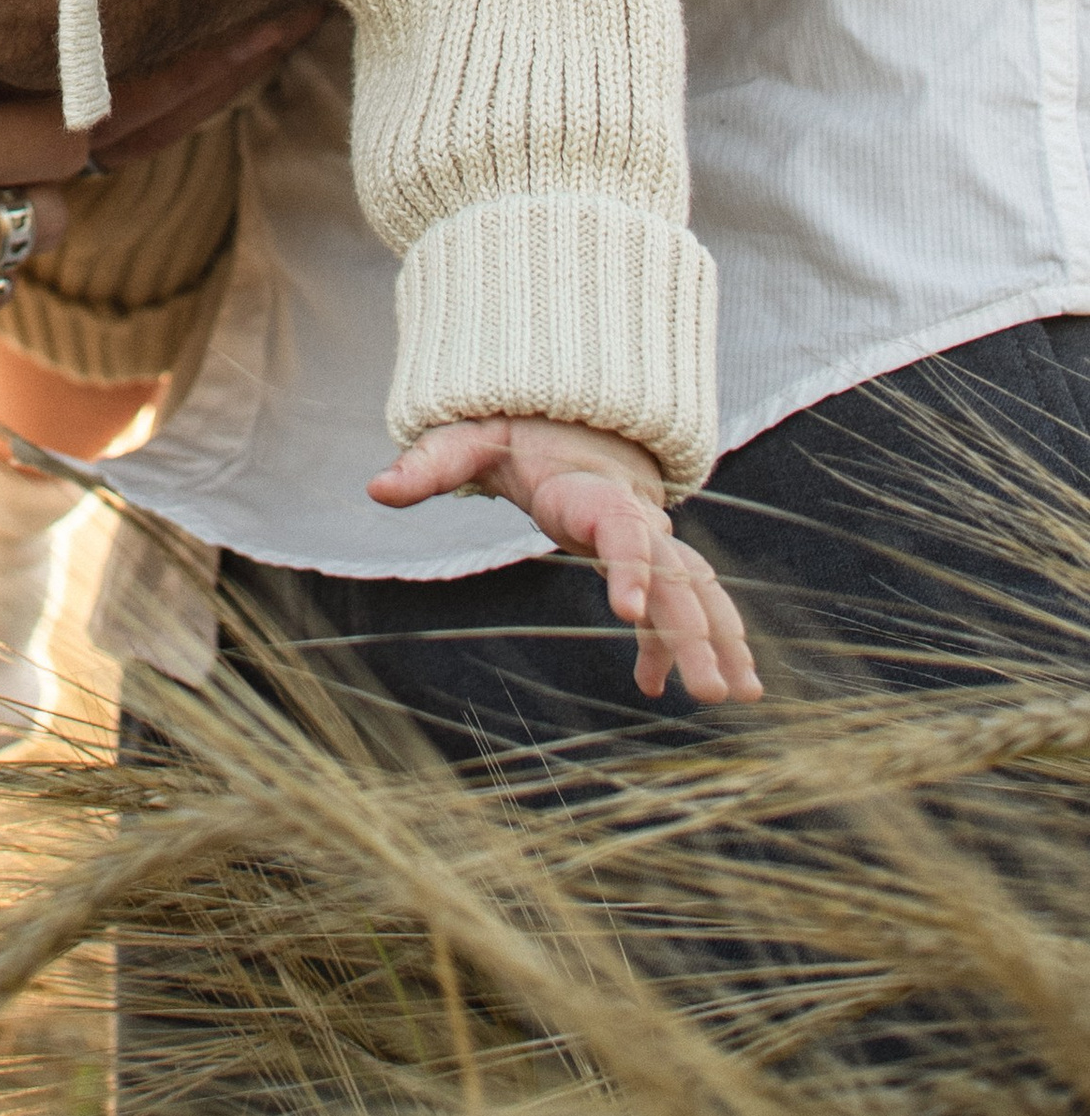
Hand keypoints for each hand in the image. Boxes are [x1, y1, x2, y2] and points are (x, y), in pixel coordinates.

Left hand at [372, 416, 760, 705]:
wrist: (561, 418)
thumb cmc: (510, 431)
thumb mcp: (466, 439)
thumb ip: (429, 464)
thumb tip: (374, 489)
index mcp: (592, 492)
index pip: (620, 530)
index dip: (632, 568)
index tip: (629, 616)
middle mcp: (633, 517)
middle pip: (674, 576)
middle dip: (696, 633)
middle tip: (712, 691)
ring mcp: (648, 539)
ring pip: (696, 592)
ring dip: (719, 643)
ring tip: (740, 697)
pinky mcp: (648, 558)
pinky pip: (677, 605)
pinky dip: (683, 646)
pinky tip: (664, 690)